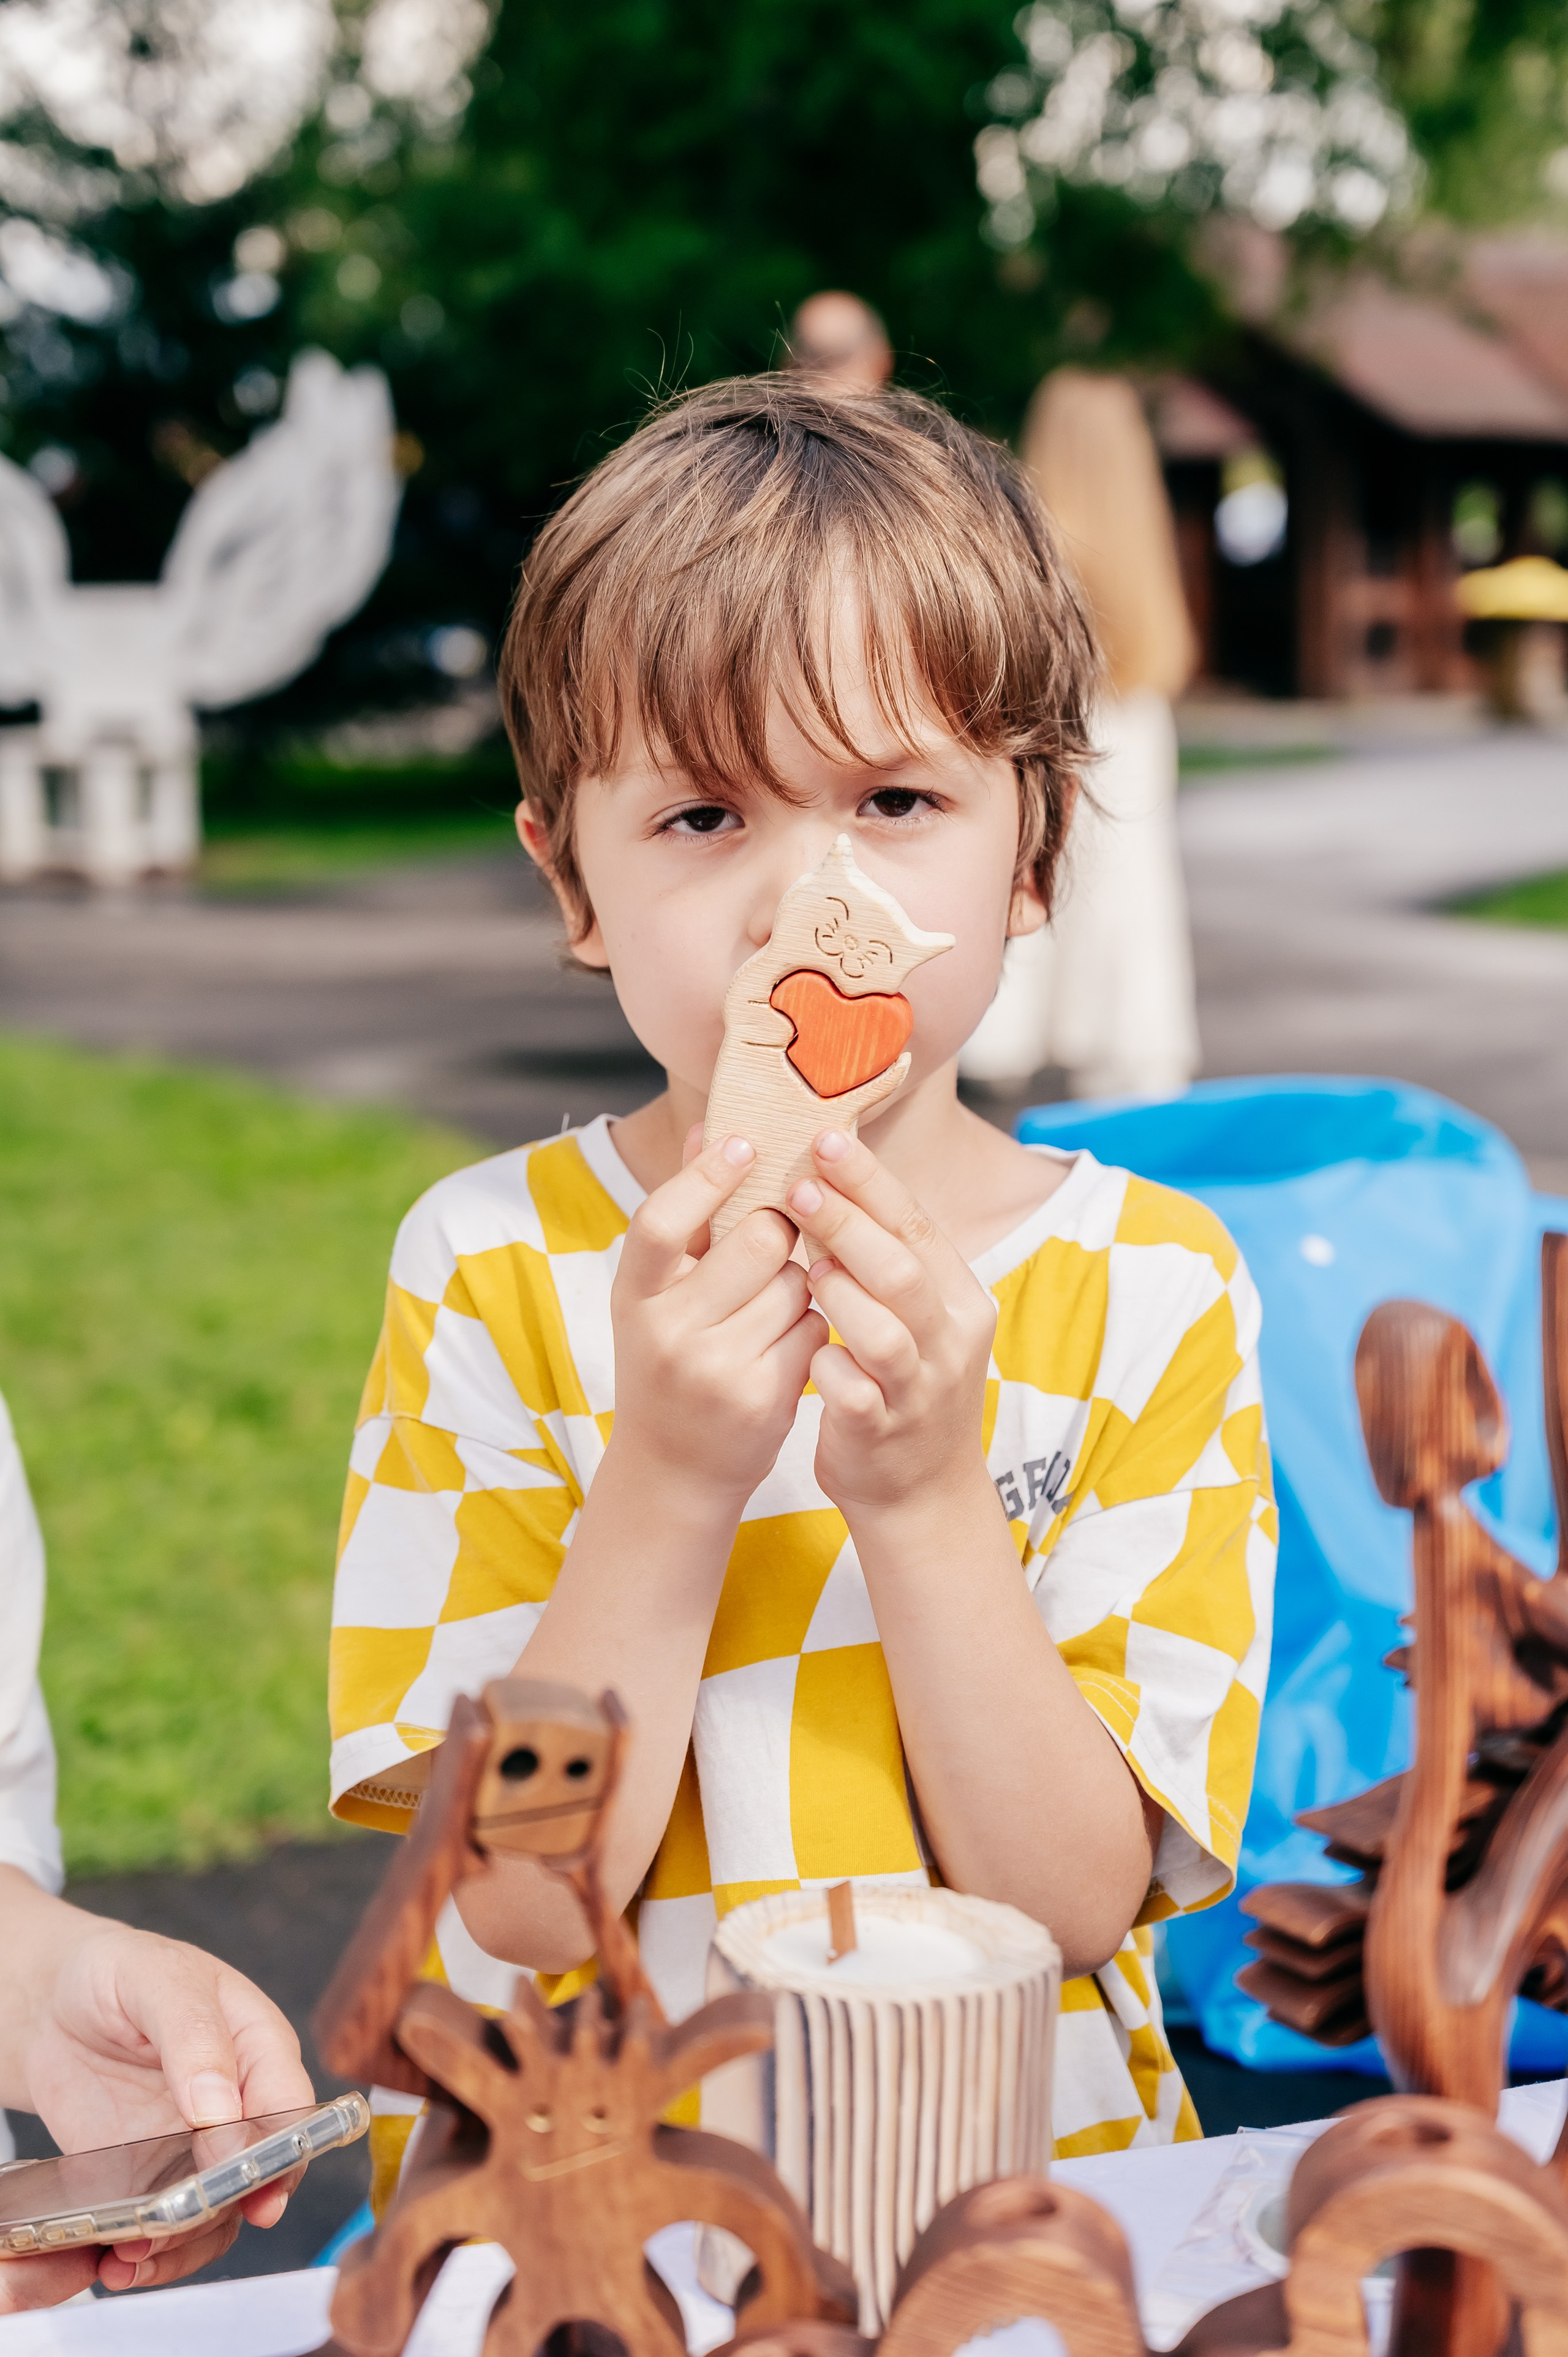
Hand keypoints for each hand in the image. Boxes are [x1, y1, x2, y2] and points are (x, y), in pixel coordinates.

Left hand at [1, 1912, 311, 2307]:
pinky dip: (150, 2254)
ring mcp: (196, 2146)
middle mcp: (240, 2104)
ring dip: (184, 2246)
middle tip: (180, 2229)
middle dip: (226, 2211)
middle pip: (260, 2173)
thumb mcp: (156, 1979)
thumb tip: (221, 2106)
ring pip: (219, 2214)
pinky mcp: (153, 2177)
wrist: (55, 2003)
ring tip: (134, 2258)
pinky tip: (116, 2262)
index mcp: (259, 2045)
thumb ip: (192, 2034)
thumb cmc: (120, 1972)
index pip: (290, 2106)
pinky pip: (171, 2228)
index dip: (280, 2151)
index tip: (256, 2190)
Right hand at [607, 1129, 826, 1507]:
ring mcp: (715, 1368)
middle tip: (775, 1241)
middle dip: (779, 1231)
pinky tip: (788, 1342)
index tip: (743, 1143)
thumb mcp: (656, 1296)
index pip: (662, 1222)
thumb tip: (707, 1128)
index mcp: (633, 1297)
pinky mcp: (763, 1398)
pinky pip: (814, 1327)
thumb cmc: (669, 1363)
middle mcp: (667, 1332)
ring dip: (800, 1281)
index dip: (705, 1177)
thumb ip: (685, 1216)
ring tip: (774, 1303)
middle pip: (755, 1241)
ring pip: (796, 1283)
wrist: (673, 1469)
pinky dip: (813, 1324)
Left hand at [789, 1128, 997, 1518]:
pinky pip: (853, 1392)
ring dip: (839, 1292)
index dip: (871, 1181)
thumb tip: (831, 1170)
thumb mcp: (915, 1313)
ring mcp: (918, 1390)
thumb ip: (887, 1253)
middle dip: (848, 1223)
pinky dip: (827, 1366)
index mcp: (960, 1299)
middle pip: (902, 1270)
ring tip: (802, 1265)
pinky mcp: (883, 1432)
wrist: (922, 1491)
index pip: (917, 1225)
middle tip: (798, 1185)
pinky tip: (806, 1349)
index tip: (825, 1139)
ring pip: (884, 1331)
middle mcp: (949, 1341)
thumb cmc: (903, 1381)